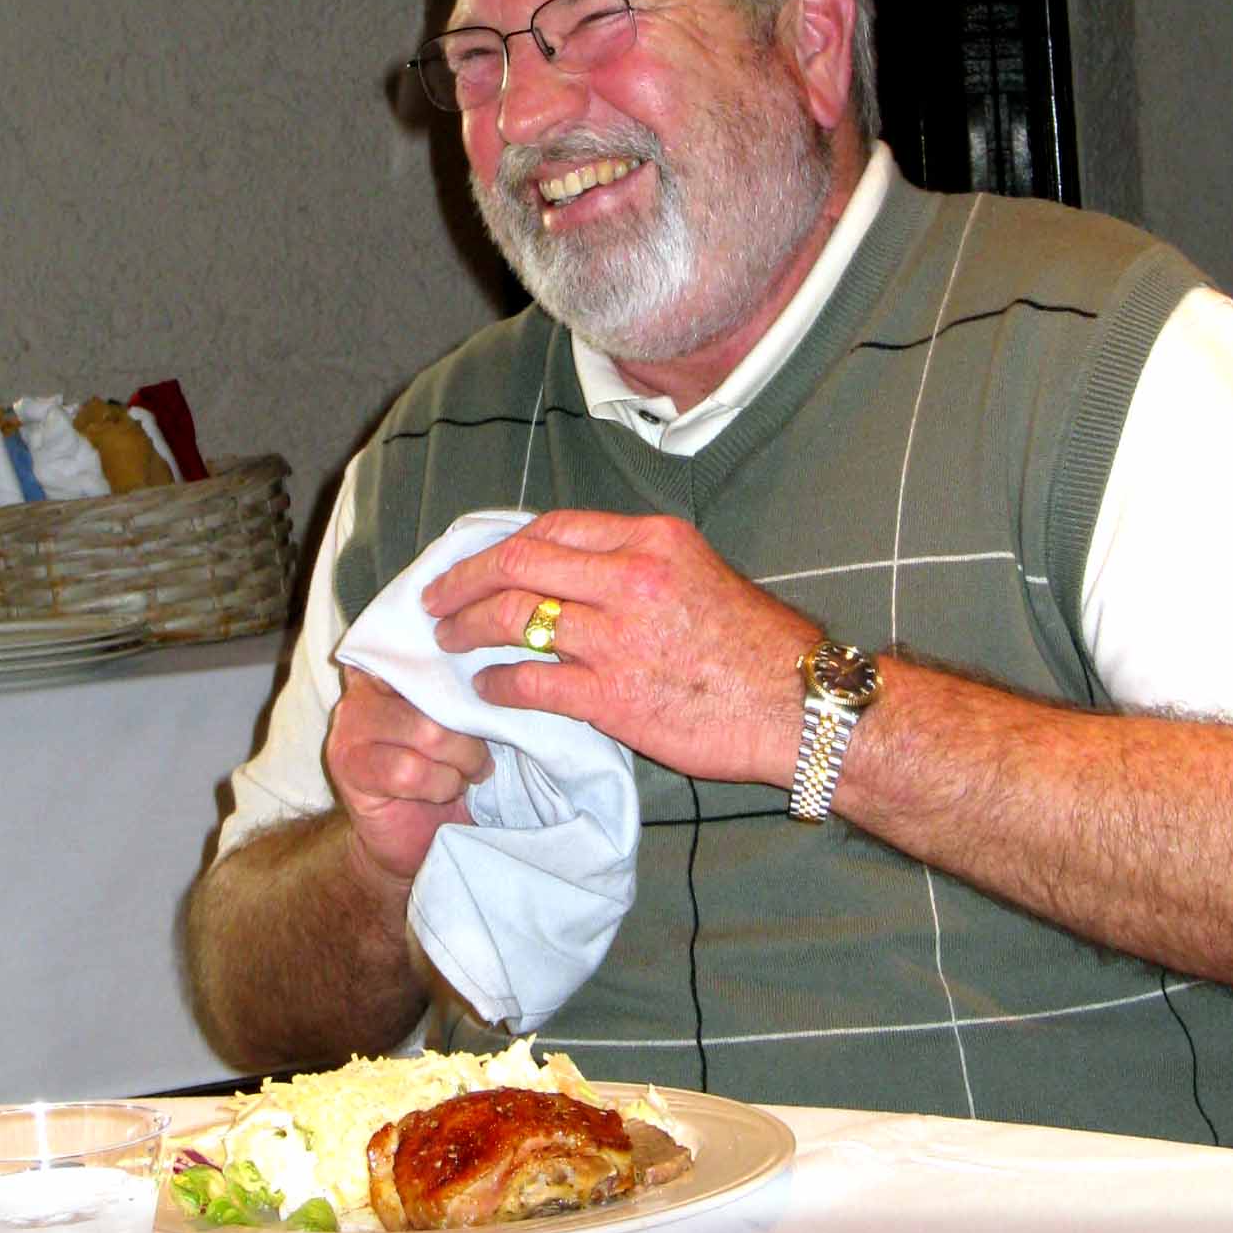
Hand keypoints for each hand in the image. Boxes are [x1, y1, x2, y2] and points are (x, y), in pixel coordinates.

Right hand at [325, 665, 493, 881]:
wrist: (411, 838)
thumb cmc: (444, 770)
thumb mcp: (458, 722)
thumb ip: (463, 689)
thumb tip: (506, 666)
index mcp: (393, 665)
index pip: (426, 643)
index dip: (461, 659)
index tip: (494, 678)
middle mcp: (365, 686)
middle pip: (436, 692)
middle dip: (470, 732)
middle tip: (482, 756)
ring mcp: (351, 725)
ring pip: (427, 732)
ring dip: (460, 760)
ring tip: (465, 774)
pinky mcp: (350, 766)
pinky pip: (409, 771)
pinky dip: (440, 784)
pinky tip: (444, 790)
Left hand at [421, 510, 816, 787]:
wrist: (796, 705)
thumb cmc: (752, 644)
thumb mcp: (698, 572)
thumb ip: (635, 565)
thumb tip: (573, 571)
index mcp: (651, 540)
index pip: (553, 527)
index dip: (500, 544)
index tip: (474, 561)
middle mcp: (630, 578)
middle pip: (518, 564)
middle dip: (463, 580)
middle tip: (437, 599)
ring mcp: (619, 638)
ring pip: (513, 618)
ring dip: (468, 628)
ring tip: (450, 640)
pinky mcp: (613, 697)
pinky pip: (531, 681)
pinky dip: (498, 683)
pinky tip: (487, 687)